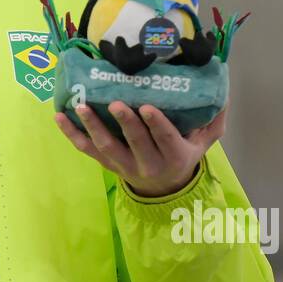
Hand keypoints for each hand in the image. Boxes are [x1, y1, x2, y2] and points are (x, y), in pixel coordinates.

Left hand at [54, 101, 227, 198]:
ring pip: (106, 147)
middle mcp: (148, 163)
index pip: (166, 139)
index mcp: (174, 155)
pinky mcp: (106, 164)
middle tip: (116, 103)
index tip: (147, 107)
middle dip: (125, 123)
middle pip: (135, 143)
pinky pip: (86, 150)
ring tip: (81, 106)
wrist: (164, 189)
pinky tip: (60, 116)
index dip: (156, 125)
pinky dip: (71, 134)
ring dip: (93, 126)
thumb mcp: (204, 143)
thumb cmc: (184, 155)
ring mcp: (124, 165)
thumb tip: (222, 92)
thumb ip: (213, 120)